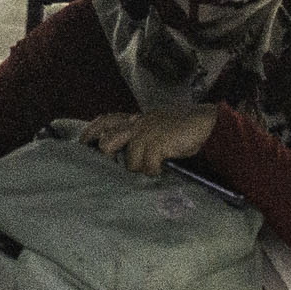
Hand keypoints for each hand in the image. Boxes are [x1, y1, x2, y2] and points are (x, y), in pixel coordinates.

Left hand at [79, 105, 216, 174]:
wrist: (207, 125)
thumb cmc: (184, 129)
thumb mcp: (159, 127)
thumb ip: (143, 137)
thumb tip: (128, 155)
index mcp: (138, 118)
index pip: (108, 120)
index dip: (93, 130)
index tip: (82, 142)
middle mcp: (139, 123)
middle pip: (109, 140)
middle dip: (109, 155)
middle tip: (114, 166)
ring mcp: (148, 133)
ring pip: (130, 159)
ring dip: (140, 168)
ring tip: (152, 168)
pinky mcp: (158, 143)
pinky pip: (147, 165)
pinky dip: (154, 170)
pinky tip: (161, 169)